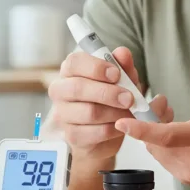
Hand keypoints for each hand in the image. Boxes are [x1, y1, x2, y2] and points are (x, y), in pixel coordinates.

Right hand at [48, 47, 173, 159]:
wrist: (105, 131)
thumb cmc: (110, 99)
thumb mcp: (121, 80)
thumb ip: (123, 66)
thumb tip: (123, 53)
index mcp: (70, 71)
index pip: (74, 63)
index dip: (96, 67)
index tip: (116, 74)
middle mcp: (60, 91)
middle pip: (78, 88)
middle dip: (108, 93)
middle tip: (129, 98)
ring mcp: (63, 115)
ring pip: (89, 112)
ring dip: (115, 112)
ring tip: (129, 112)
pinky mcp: (72, 135)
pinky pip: (94, 132)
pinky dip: (113, 129)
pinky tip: (122, 125)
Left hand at [114, 56, 189, 186]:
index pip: (167, 136)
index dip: (142, 129)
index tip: (121, 122)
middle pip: (155, 141)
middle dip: (150, 122)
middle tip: (162, 105)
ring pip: (156, 151)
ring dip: (156, 135)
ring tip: (171, 118)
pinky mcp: (187, 179)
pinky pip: (164, 159)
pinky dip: (163, 146)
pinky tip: (176, 134)